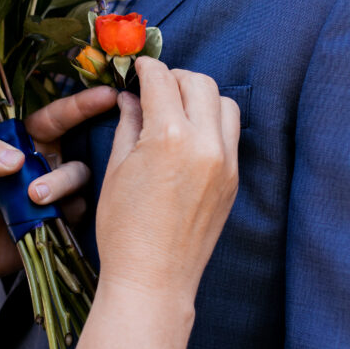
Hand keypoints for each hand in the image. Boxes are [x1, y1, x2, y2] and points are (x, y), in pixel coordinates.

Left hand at [0, 86, 117, 295]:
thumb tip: (17, 157)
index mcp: (21, 143)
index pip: (56, 118)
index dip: (82, 105)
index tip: (108, 95)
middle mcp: (41, 164)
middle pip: (77, 146)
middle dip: (79, 149)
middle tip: (42, 181)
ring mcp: (52, 193)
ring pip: (78, 178)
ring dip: (62, 185)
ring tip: (35, 198)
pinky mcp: (57, 222)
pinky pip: (79, 210)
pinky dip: (69, 211)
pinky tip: (48, 218)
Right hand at [96, 58, 239, 302]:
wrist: (153, 280)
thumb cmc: (123, 229)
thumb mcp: (116, 169)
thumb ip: (128, 124)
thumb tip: (131, 97)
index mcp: (168, 137)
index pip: (160, 80)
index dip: (144, 68)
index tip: (136, 68)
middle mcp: (204, 144)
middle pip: (198, 82)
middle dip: (174, 78)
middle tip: (153, 88)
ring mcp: (225, 163)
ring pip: (224, 103)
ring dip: (199, 97)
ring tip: (174, 110)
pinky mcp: (233, 180)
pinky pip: (230, 134)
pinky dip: (212, 122)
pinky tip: (188, 135)